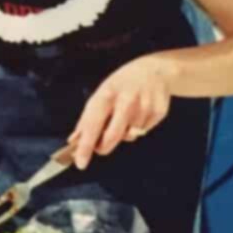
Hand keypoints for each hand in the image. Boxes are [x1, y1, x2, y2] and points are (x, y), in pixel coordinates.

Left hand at [68, 53, 173, 169]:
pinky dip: (138, 129)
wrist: (154, 70)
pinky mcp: (158, 113)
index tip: (80, 162)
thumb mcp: (101, 93)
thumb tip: (74, 140)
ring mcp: (144, 107)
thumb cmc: (122, 83)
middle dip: (103, 147)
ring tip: (124, 116)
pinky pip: (143, 133)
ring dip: (123, 134)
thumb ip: (87, 118)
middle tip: (99, 146)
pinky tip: (139, 114)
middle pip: (112, 137)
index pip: (92, 125)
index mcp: (106, 95)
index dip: (86, 146)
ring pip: (129, 137)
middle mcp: (126, 101)